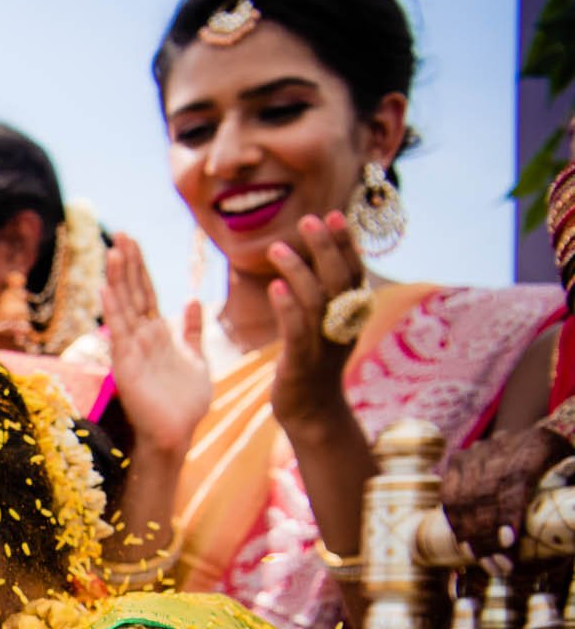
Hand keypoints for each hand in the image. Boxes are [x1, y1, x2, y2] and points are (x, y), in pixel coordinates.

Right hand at [101, 234, 212, 458]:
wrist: (176, 434)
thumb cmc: (185, 403)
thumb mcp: (197, 359)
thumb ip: (192, 330)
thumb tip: (192, 300)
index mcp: (157, 334)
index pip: (146, 293)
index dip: (141, 267)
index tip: (133, 241)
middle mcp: (141, 338)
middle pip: (133, 293)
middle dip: (128, 264)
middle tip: (121, 233)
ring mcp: (131, 350)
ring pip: (124, 307)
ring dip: (118, 279)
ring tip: (114, 251)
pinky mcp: (126, 365)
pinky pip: (119, 333)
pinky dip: (113, 311)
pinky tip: (106, 289)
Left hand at [264, 212, 370, 437]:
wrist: (312, 413)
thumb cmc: (314, 365)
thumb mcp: (324, 327)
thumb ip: (324, 296)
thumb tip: (318, 259)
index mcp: (351, 315)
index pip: (353, 272)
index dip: (346, 244)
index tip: (335, 215)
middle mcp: (342, 326)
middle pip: (339, 280)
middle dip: (325, 248)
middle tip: (309, 219)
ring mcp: (324, 345)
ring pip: (317, 302)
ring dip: (299, 271)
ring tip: (277, 247)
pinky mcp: (303, 363)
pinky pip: (298, 331)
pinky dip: (288, 308)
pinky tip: (274, 287)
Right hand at [441, 423, 570, 553]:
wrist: (534, 437)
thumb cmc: (558, 464)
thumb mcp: (571, 469)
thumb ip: (571, 483)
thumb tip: (573, 511)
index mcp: (535, 447)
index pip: (515, 481)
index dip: (508, 513)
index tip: (508, 542)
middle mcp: (499, 446)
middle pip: (485, 495)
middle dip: (489, 536)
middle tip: (501, 567)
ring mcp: (474, 453)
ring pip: (463, 500)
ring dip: (472, 537)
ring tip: (486, 563)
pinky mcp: (456, 462)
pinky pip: (450, 498)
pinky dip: (457, 525)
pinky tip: (468, 547)